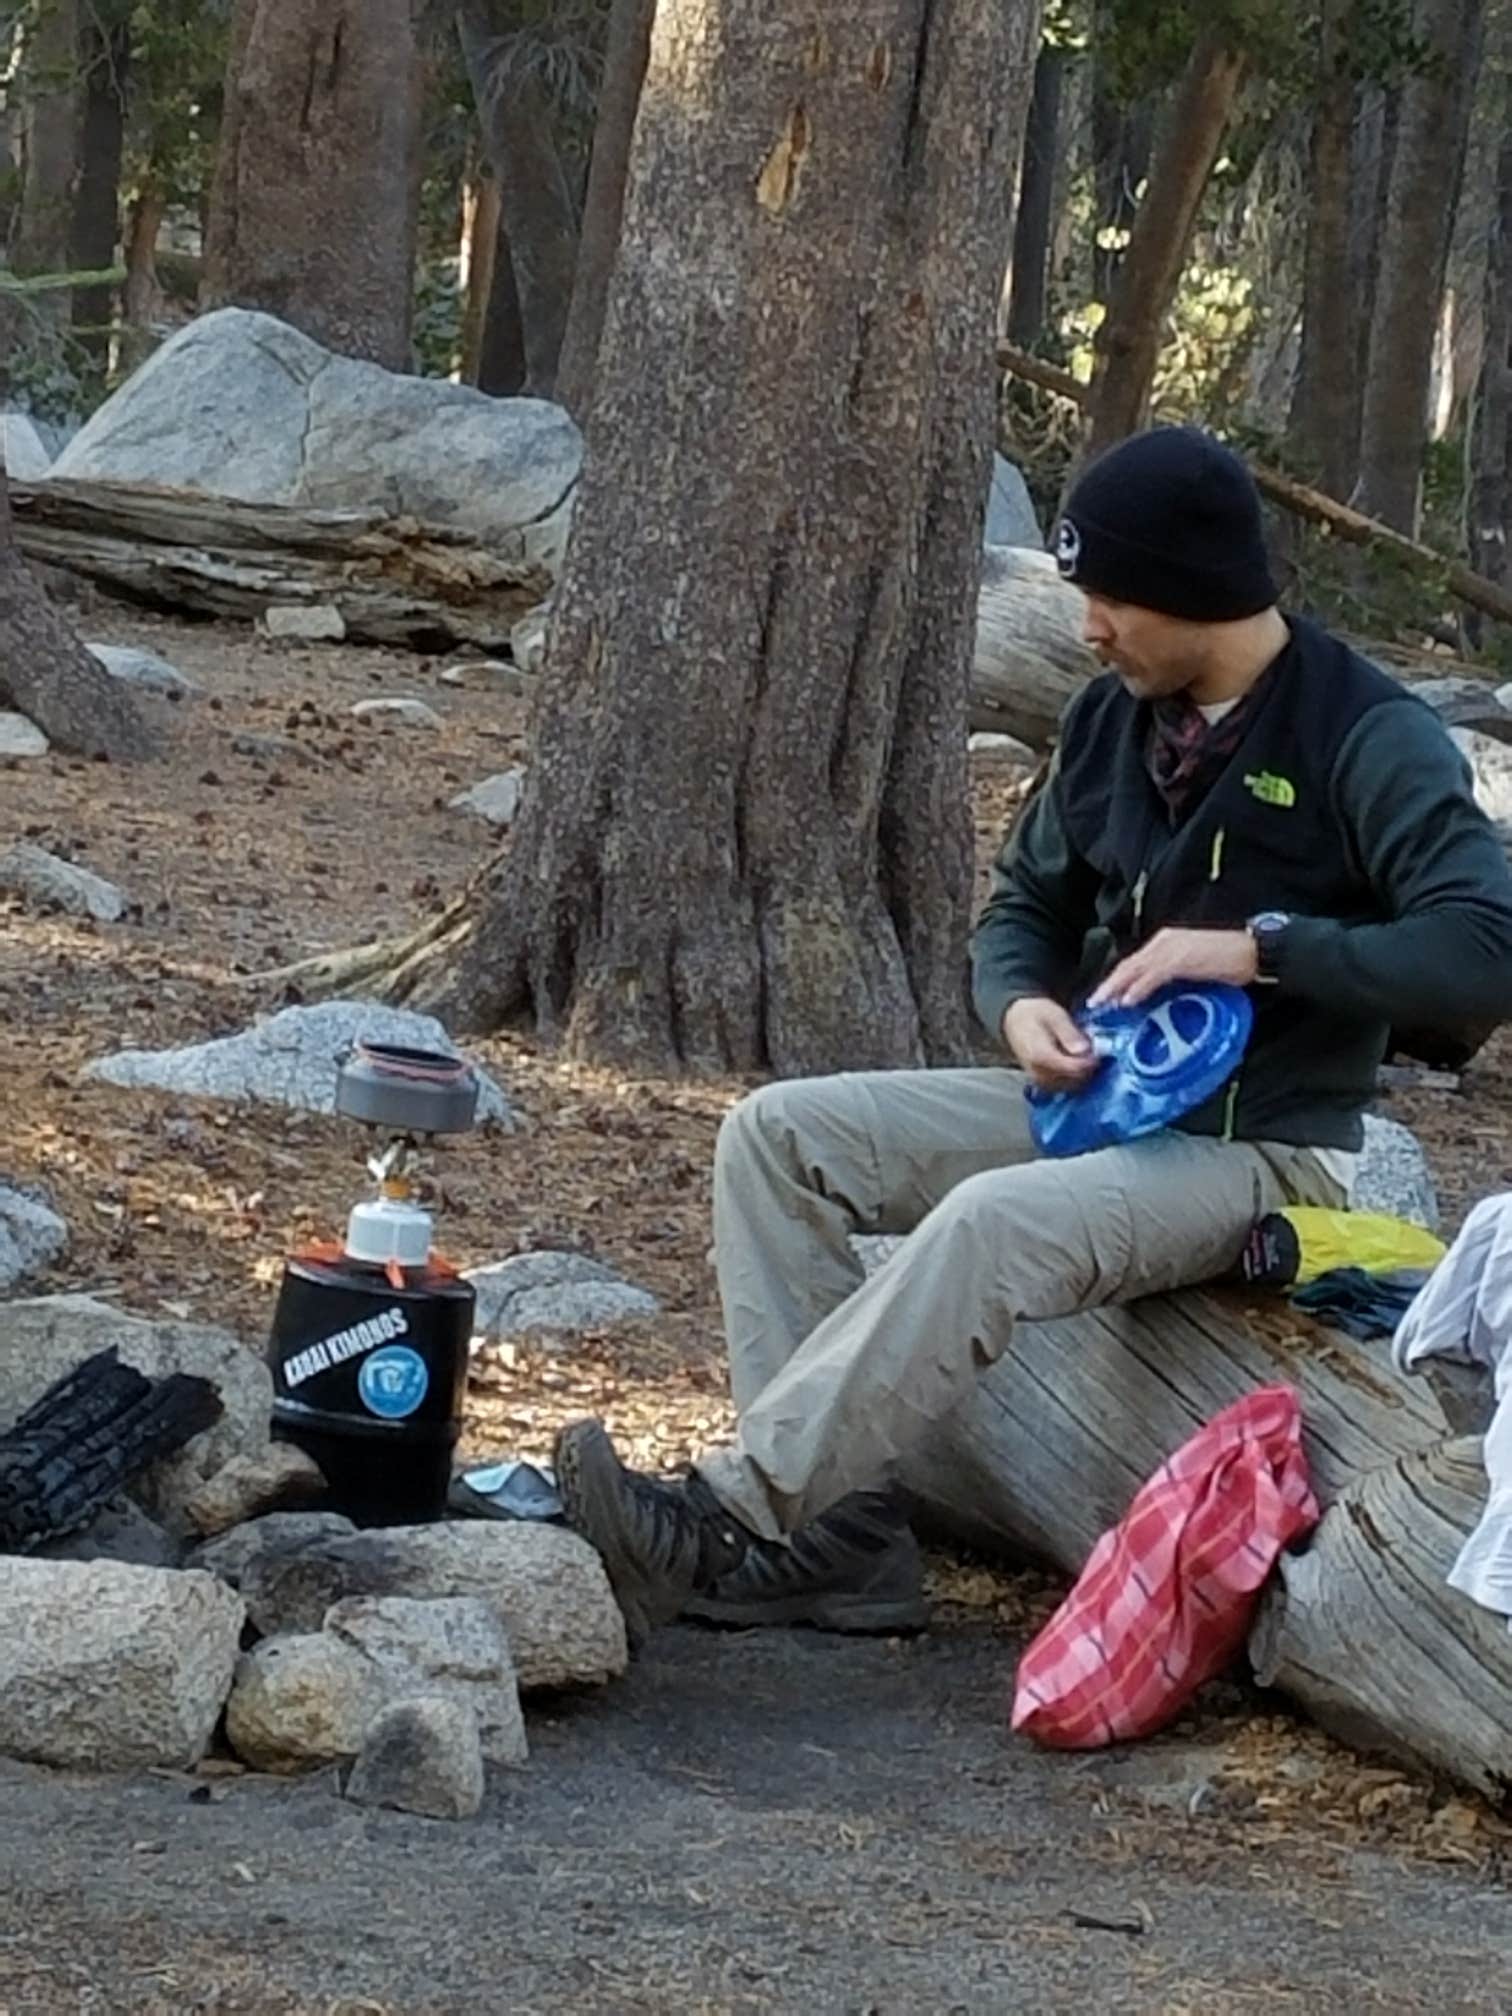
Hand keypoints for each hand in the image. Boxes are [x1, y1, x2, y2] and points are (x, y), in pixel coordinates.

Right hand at [1002, 996, 1098, 1091]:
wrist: (1015, 1021)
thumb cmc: (1035, 1015)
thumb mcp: (1054, 1015)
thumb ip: (1069, 1033)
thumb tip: (1085, 1050)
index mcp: (1041, 1055)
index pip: (1073, 1068)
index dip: (1091, 1061)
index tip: (1100, 1051)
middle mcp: (1039, 1073)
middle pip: (1075, 1079)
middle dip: (1089, 1067)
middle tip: (1095, 1051)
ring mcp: (1040, 1080)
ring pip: (1072, 1085)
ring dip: (1083, 1073)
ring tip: (1085, 1054)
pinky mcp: (1043, 1083)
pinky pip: (1065, 1086)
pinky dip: (1075, 1077)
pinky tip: (1077, 1062)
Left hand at [1089, 927, 1257, 1008]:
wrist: (1255, 952)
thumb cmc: (1228, 960)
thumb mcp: (1192, 966)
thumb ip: (1171, 975)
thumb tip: (1152, 995)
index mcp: (1166, 943)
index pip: (1134, 962)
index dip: (1116, 979)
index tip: (1103, 996)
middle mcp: (1164, 942)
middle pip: (1128, 965)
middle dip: (1109, 984)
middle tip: (1094, 1003)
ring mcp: (1173, 949)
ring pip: (1136, 969)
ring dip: (1117, 987)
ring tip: (1104, 1003)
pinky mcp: (1184, 959)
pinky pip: (1155, 975)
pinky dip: (1139, 987)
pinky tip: (1128, 999)